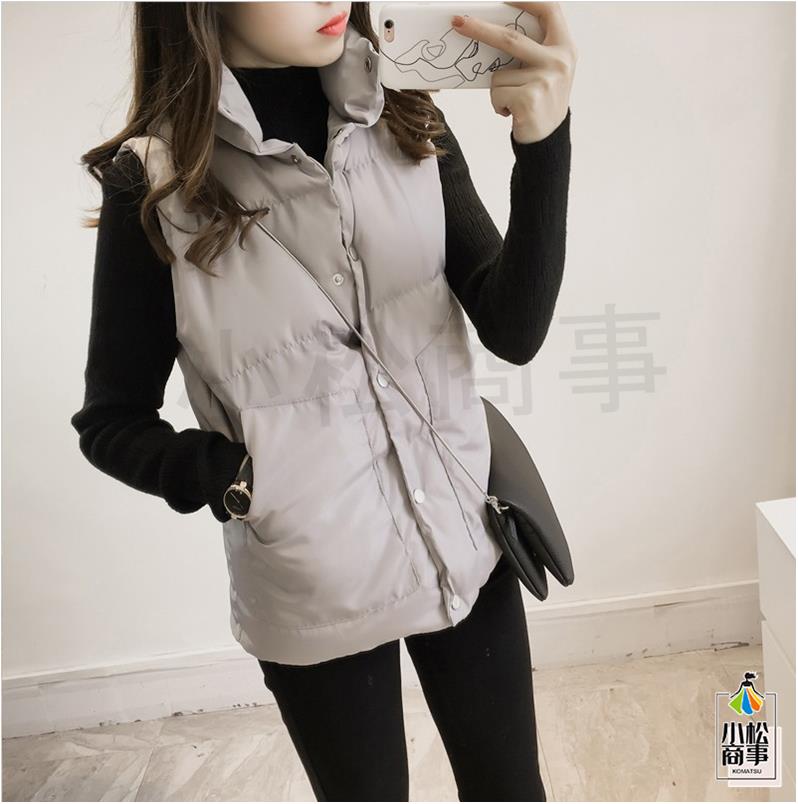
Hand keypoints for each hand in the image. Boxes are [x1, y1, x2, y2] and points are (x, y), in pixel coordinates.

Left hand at [450, 2, 576, 143]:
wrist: (548, 140)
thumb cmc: (541, 101)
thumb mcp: (546, 70)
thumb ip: (533, 49)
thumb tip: (491, 30)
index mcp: (565, 47)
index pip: (548, 8)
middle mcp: (559, 60)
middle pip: (510, 37)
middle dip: (479, 29)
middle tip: (457, 22)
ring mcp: (545, 80)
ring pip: (498, 74)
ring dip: (497, 90)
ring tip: (513, 101)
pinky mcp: (530, 99)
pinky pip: (496, 93)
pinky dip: (497, 104)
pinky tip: (512, 113)